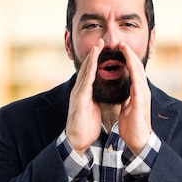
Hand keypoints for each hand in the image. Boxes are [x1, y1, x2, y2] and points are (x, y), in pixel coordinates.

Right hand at [65, 39, 104, 154]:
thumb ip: (95, 98)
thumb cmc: (86, 127)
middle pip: (87, 67)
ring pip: (86, 72)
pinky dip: (89, 71)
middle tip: (101, 40)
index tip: (103, 48)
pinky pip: (85, 83)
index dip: (96, 59)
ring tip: (98, 45)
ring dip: (92, 58)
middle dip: (94, 53)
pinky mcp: (79, 100)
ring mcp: (78, 94)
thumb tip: (101, 93)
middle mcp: (80, 90)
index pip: (91, 72)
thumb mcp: (93, 108)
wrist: (77, 141)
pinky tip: (93, 63)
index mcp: (85, 92)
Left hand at [118, 41, 151, 154]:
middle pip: (136, 67)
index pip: (133, 71)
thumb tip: (125, 92)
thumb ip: (128, 98)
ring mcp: (142, 94)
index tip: (120, 49)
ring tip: (124, 46)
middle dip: (129, 53)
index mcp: (137, 92)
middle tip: (121, 41)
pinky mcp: (140, 100)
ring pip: (138, 70)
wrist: (138, 141)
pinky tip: (128, 61)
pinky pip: (136, 81)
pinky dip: (133, 69)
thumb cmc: (132, 126)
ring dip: (131, 57)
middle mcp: (142, 90)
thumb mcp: (128, 108)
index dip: (127, 59)